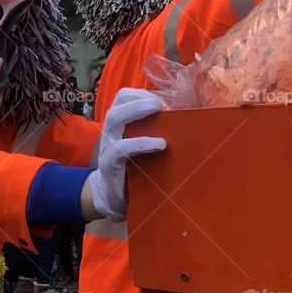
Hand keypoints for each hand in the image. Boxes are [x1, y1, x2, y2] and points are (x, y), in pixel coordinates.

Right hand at [88, 88, 165, 221]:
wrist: (113, 198)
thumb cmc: (133, 169)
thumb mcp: (141, 146)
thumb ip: (154, 132)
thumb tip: (184, 118)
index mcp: (118, 125)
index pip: (121, 98)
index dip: (139, 94)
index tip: (159, 99)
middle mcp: (109, 133)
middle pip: (117, 104)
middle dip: (139, 99)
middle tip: (160, 103)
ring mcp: (107, 147)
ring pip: (114, 119)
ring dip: (137, 111)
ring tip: (161, 112)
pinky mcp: (109, 165)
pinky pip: (120, 149)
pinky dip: (141, 143)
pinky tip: (161, 144)